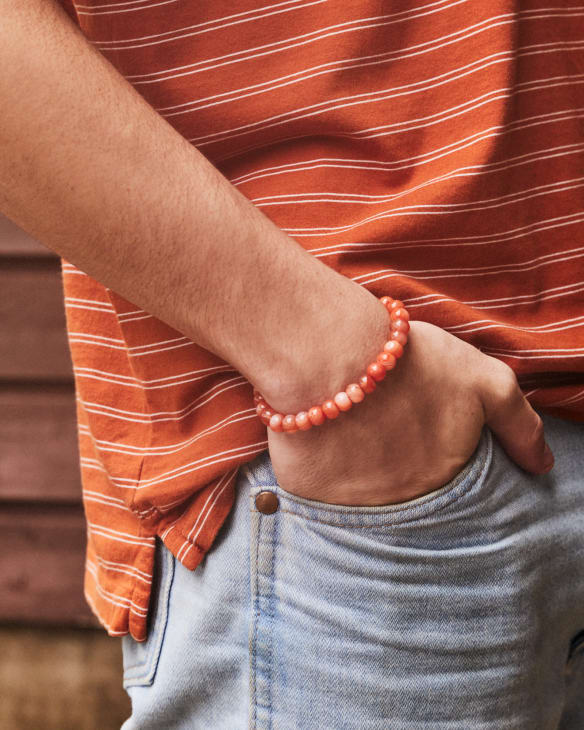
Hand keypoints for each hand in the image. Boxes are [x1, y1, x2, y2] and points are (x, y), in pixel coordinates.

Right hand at [266, 320, 553, 505]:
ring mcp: (354, 505)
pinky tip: (318, 439)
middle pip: (404, 496)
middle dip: (394, 467)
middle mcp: (402, 503)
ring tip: (349, 428)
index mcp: (444, 478)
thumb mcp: (485, 381)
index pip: (446, 489)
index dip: (430, 459)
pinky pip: (317, 493)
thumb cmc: (411, 362)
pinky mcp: (309, 495)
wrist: (334, 355)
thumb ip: (519, 424)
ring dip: (357, 471)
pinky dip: (318, 471)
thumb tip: (542, 466)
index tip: (415, 434)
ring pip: (360, 498)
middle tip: (380, 427)